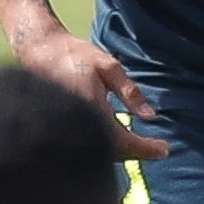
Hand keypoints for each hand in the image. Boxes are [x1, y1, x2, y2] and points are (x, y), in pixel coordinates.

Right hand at [14, 27, 170, 159]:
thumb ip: (129, 92)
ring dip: (122, 151)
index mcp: (92, 109)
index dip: (146, 149)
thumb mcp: (108, 66)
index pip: (124, 141)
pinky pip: (88, 145)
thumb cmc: (73, 54)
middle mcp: (78, 124)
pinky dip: (106, 146)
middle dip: (137, 152)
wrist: (37, 51)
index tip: (165, 149)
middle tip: (158, 148)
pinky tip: (116, 138)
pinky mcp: (62, 129)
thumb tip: (150, 116)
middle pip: (113, 153)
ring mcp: (68, 129)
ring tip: (140, 144)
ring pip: (99, 152)